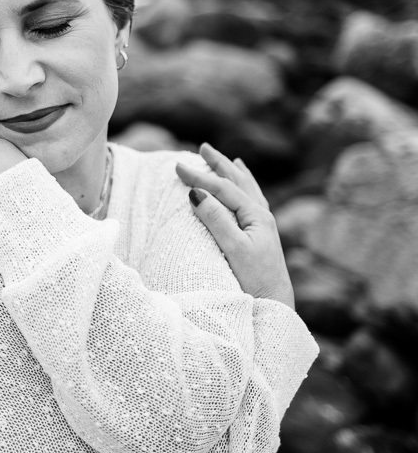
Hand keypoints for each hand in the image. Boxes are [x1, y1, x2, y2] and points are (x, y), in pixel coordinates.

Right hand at [175, 142, 294, 309]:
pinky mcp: (261, 235)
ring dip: (233, 173)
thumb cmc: (254, 279)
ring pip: (247, 189)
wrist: (274, 304)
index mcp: (256, 215)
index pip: (224, 188)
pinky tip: (246, 188)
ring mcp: (263, 225)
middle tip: (203, 148)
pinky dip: (246, 188)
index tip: (177, 166)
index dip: (200, 176)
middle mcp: (262, 215)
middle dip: (220, 164)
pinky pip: (252, 201)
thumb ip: (216, 219)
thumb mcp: (233, 248)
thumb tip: (197, 193)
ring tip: (228, 160)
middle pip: (238, 181)